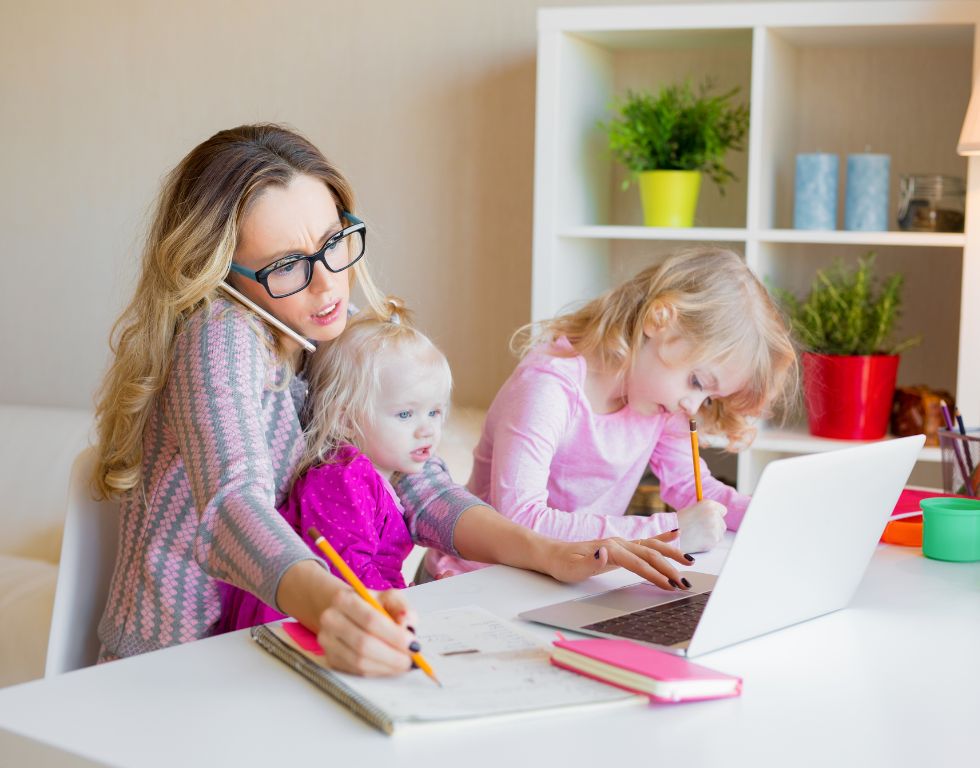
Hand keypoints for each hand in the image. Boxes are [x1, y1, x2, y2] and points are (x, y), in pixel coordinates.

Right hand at [315, 586, 419, 675]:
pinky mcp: (331, 658)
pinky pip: (356, 671)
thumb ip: (402, 609)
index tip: (413, 644)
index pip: (371, 620)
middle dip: (392, 655)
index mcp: (344, 599)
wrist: (348, 613)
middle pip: (363, 643)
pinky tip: (390, 666)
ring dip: (386, 666)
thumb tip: (406, 625)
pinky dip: (377, 671)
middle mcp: (330, 619)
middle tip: (411, 660)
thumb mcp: (390, 598)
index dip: (394, 635)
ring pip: (359, 661)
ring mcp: (327, 641)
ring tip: (404, 664)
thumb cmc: (372, 605)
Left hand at [543, 530, 689, 589]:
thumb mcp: (572, 568)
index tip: (669, 586)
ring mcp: (621, 543)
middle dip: (669, 568)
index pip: (638, 563)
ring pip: (652, 546)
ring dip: (671, 554)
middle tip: (685, 582)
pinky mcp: (621, 547)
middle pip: (650, 554)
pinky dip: (662, 538)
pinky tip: (675, 534)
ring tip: (690, 562)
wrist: (552, 554)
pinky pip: (646, 541)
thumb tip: (606, 553)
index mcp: (610, 549)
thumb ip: (591, 562)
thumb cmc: (562, 564)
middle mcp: (618, 543)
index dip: (655, 574)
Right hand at [676, 499, 726, 552]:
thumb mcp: (692, 509)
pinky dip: (708, 543)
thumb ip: (706, 511)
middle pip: (722, 523)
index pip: (723, 510)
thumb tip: (717, 515)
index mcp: (709, 504)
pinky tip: (697, 540)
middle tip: (700, 529)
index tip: (709, 519)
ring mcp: (715, 528)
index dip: (716, 515)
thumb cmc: (678, 522)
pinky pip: (715, 542)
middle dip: (714, 527)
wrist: (670, 536)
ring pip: (720, 534)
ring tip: (697, 535)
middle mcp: (714, 514)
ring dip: (712, 536)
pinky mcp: (713, 540)